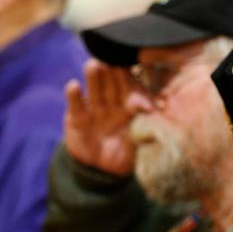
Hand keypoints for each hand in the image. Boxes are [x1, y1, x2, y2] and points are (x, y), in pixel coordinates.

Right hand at [64, 59, 137, 176]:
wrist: (102, 170)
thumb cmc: (126, 153)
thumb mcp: (140, 143)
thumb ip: (148, 129)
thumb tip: (159, 116)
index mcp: (131, 106)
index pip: (131, 89)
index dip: (132, 81)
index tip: (134, 69)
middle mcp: (113, 103)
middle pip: (112, 84)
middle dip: (112, 72)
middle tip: (112, 60)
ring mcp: (94, 109)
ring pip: (95, 90)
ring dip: (94, 78)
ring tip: (93, 65)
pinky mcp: (76, 117)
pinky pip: (77, 105)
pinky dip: (74, 96)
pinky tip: (73, 86)